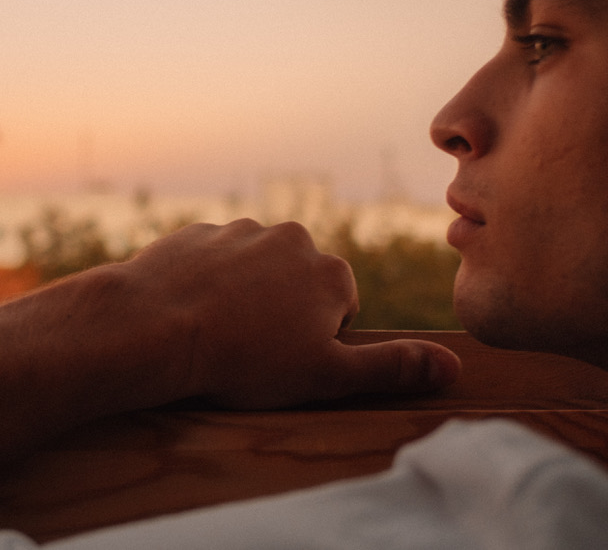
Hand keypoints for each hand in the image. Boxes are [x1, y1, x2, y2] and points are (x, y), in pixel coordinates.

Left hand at [117, 219, 460, 408]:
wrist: (154, 325)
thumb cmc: (244, 358)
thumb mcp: (327, 375)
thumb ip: (392, 368)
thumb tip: (453, 367)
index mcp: (330, 271)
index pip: (341, 310)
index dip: (316, 343)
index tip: (286, 360)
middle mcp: (290, 239)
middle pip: (298, 285)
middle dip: (282, 314)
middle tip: (252, 350)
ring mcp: (239, 231)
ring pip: (253, 272)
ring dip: (242, 297)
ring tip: (218, 333)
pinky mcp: (195, 233)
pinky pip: (210, 262)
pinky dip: (205, 284)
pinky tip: (189, 313)